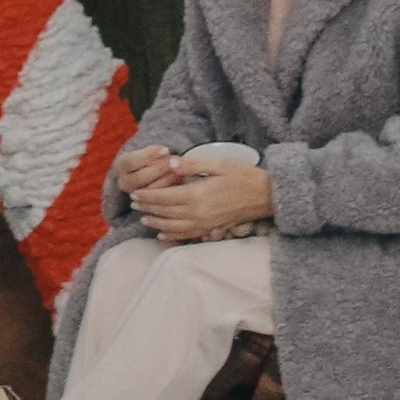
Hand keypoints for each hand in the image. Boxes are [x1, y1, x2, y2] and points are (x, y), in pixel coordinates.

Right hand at [115, 143, 181, 201]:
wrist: (149, 170)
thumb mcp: (151, 152)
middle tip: (175, 162)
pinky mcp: (146, 204)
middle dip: (159, 169)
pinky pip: (157, 200)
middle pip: (140, 178)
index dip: (148, 155)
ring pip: (149, 191)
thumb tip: (167, 152)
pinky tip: (181, 180)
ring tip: (180, 171)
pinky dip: (169, 189)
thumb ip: (157, 152)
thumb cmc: (152, 157)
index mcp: (122, 165)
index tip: (166, 150)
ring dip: (166, 180)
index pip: (131, 161)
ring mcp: (134, 195)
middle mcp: (124, 182)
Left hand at [141, 157, 273, 242]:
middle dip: (147, 208)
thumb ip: (193, 165)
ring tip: (143, 218)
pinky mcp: (212, 229)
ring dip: (156, 223)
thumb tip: (170, 163)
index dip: (147, 196)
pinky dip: (172, 235)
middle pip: (165, 212)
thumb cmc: (243, 176)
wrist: (266, 196)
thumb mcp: (218, 164)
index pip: (164, 197)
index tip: (135, 193)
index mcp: (197, 195)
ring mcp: (205, 224)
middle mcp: (198, 213)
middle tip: (133, 204)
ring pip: (173, 226)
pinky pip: (187, 235)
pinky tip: (163, 235)